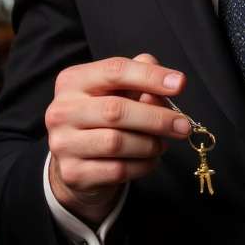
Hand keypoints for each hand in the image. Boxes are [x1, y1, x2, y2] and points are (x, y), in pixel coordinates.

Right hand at [45, 53, 190, 226]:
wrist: (76, 161)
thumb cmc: (103, 118)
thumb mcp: (118, 91)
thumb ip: (140, 78)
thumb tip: (169, 83)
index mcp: (73, 81)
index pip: (114, 71)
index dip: (150, 77)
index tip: (180, 84)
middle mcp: (62, 110)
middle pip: (115, 110)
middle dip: (156, 118)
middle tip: (183, 126)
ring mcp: (63, 143)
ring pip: (117, 143)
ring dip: (149, 144)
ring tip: (161, 145)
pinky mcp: (73, 173)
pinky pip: (117, 170)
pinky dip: (142, 165)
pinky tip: (150, 160)